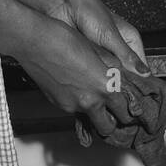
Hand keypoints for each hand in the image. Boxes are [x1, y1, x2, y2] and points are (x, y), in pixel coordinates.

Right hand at [17, 15, 130, 136]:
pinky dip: (79, 105)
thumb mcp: (99, 51)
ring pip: (90, 120)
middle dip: (113, 121)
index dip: (130, 110)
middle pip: (107, 127)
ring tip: (97, 102)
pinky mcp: (57, 102)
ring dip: (96, 115)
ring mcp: (70, 104)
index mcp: (104, 87)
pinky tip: (77, 89)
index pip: (125, 111)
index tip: (131, 108)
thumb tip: (130, 77)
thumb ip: (116, 69)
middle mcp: (88, 101)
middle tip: (116, 112)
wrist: (35, 41)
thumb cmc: (65, 39)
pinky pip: (73, 110)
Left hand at [45, 0, 151, 96]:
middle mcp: (116, 49)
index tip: (137, 96)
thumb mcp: (109, 34)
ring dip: (106, 82)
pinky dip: (92, 80)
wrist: (59, 4)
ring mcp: (100, 55)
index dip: (140, 82)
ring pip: (108, 76)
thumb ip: (126, 55)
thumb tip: (144, 72)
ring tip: (105, 91)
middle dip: (121, 84)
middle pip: (124, 74)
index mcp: (129, 40)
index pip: (140, 67)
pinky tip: (90, 85)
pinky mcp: (85, 60)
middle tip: (119, 95)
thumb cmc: (87, 9)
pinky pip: (92, 74)